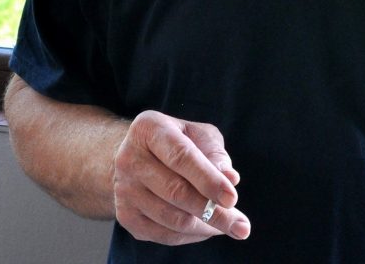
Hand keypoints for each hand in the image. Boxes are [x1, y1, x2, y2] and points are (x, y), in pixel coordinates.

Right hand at [113, 110, 251, 244]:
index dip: (208, 179)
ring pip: (171, 218)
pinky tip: (208, 228)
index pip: (181, 157)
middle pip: (176, 192)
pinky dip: (190, 236)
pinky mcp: (124, 215)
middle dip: (213, 212)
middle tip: (241, 225)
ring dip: (205, 227)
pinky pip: (162, 235)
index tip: (232, 198)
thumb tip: (230, 178)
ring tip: (229, 226)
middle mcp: (130, 158)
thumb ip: (214, 151)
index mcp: (149, 129)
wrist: (134, 155)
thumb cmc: (174, 141)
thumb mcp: (196, 133)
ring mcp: (124, 189)